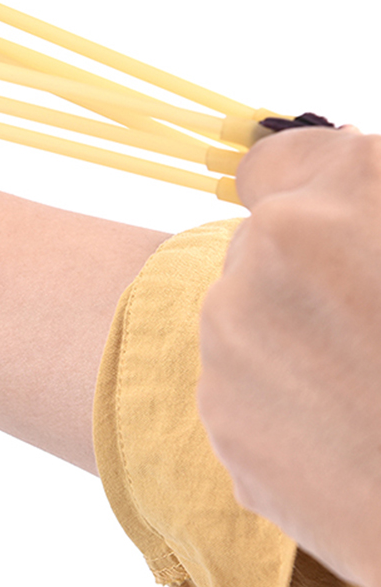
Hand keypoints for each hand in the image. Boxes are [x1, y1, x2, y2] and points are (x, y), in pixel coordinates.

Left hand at [198, 126, 380, 586]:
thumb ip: (372, 184)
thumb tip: (341, 157)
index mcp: (322, 209)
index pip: (274, 162)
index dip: (307, 184)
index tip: (331, 212)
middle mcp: (255, 267)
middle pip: (261, 245)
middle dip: (306, 268)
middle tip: (371, 317)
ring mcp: (229, 349)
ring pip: (248, 316)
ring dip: (292, 335)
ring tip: (366, 383)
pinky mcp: (222, 421)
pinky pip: (244, 384)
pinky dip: (283, 398)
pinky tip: (346, 429)